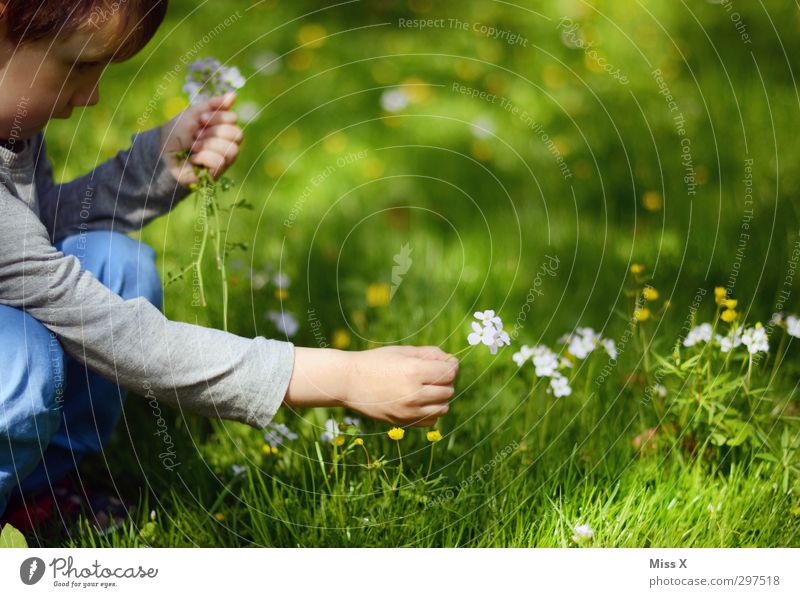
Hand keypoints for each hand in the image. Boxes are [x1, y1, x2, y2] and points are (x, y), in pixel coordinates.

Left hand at [159, 92, 242, 185]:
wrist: (161, 152)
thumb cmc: (176, 133)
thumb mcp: (193, 114)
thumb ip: (213, 105)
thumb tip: (234, 95)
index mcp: (221, 128)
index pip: (233, 119)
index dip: (218, 117)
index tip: (200, 119)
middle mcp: (226, 144)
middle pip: (237, 134)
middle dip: (214, 132)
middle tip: (196, 135)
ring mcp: (223, 160)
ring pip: (231, 149)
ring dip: (208, 145)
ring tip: (193, 147)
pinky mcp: (216, 174)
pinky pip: (220, 161)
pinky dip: (204, 157)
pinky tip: (193, 159)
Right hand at [344, 346, 458, 426]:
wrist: (348, 382)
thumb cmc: (376, 362)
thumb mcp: (403, 351)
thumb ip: (430, 354)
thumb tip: (452, 362)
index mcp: (414, 371)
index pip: (450, 372)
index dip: (450, 366)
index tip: (443, 363)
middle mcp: (413, 393)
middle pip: (448, 390)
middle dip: (444, 381)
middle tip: (430, 375)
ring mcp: (408, 411)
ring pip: (443, 408)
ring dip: (440, 398)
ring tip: (426, 389)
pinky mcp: (403, 422)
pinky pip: (431, 420)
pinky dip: (431, 412)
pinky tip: (419, 402)